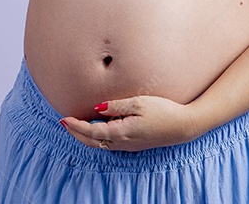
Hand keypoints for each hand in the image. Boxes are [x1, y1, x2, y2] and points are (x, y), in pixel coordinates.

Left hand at [60, 95, 201, 151]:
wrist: (184, 126)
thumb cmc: (164, 111)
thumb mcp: (139, 103)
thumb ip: (116, 106)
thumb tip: (96, 108)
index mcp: (121, 133)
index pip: (92, 131)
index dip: (76, 126)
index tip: (64, 119)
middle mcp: (123, 143)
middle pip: (93, 141)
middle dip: (77, 133)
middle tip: (64, 122)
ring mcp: (129, 145)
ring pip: (101, 144)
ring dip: (86, 135)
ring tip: (76, 124)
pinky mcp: (134, 143)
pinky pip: (110, 143)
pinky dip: (98, 136)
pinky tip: (97, 126)